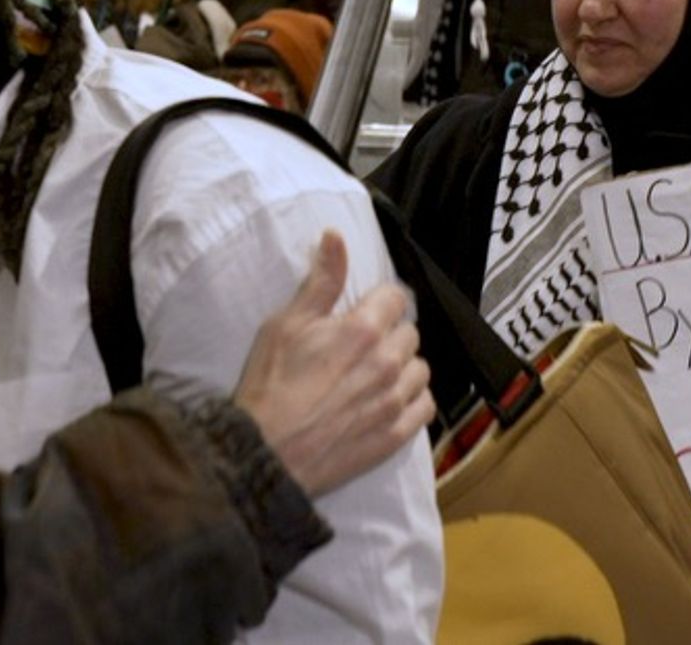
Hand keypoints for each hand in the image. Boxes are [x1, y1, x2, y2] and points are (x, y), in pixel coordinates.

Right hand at [234, 231, 433, 495]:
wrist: (266, 452)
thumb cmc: (269, 386)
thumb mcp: (286, 323)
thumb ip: (321, 281)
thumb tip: (336, 237)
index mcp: (363, 329)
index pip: (395, 297)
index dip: (378, 301)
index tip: (362, 311)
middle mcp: (388, 362)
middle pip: (410, 332)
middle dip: (390, 333)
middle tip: (361, 346)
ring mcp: (395, 400)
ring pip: (420, 369)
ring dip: (402, 367)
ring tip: (375, 375)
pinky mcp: (395, 435)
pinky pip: (424, 407)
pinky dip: (411, 400)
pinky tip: (388, 401)